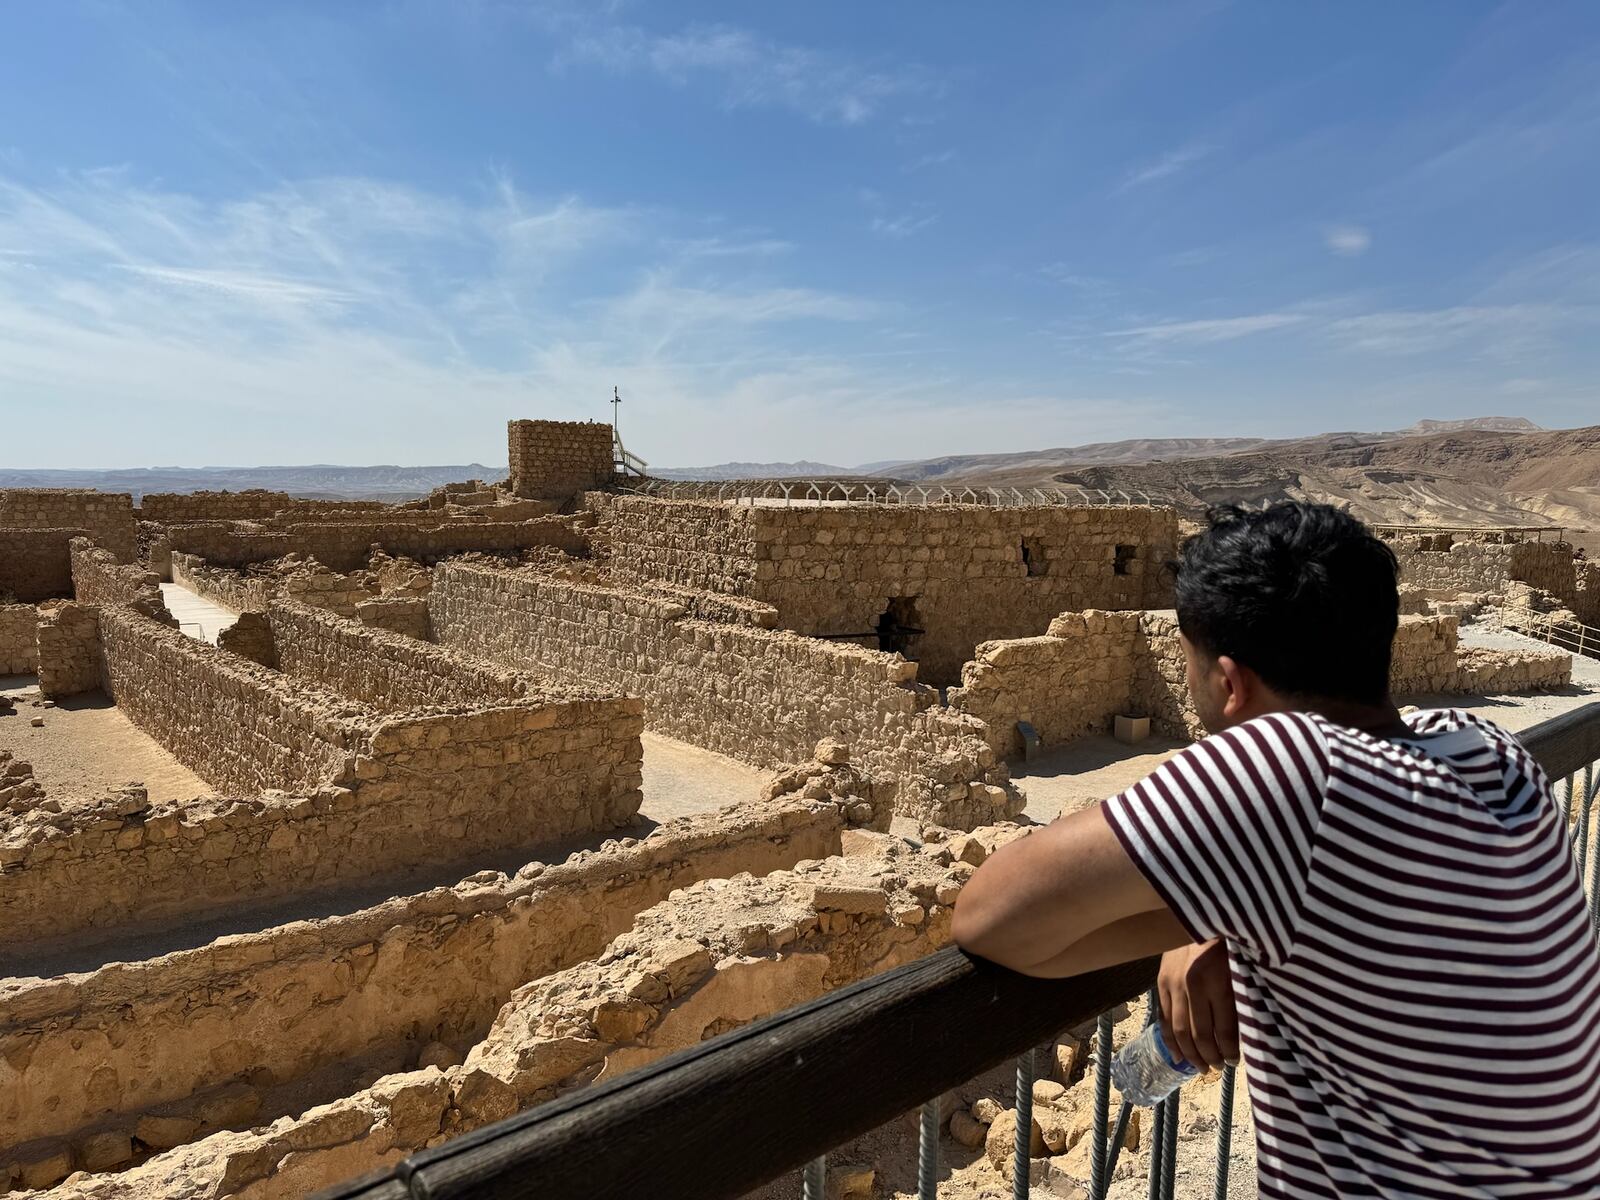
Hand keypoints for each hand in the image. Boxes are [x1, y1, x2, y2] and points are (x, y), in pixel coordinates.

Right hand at [1157, 938, 1238, 1071]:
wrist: (1201, 912)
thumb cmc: (1231, 940)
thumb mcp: (1243, 967)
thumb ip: (1242, 998)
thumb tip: (1246, 1034)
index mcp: (1216, 980)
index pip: (1224, 1029)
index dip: (1230, 1050)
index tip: (1235, 1061)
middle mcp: (1191, 983)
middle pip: (1200, 1034)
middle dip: (1210, 1056)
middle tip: (1218, 1068)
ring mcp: (1173, 982)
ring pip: (1180, 1030)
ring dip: (1191, 1053)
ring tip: (1202, 1067)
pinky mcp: (1161, 980)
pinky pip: (1164, 1017)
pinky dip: (1170, 1040)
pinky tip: (1178, 1055)